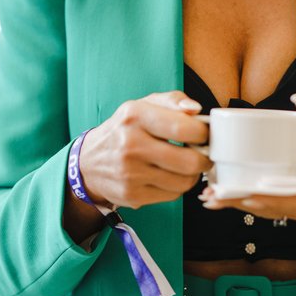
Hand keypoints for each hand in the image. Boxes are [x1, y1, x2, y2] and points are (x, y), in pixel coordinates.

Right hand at [78, 91, 208, 210]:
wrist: (89, 162)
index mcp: (135, 116)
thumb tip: (196, 109)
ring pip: (184, 182)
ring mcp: (130, 173)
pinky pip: (172, 195)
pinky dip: (177, 187)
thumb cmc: (125, 129)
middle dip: (204, 158)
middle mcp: (131, 145)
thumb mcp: (143, 105)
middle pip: (190, 161)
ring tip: (185, 164)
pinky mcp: (132, 195)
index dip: (204, 134)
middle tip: (203, 154)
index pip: (184, 128)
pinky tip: (169, 176)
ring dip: (192, 174)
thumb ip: (173, 100)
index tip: (205, 135)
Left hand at [199, 93, 295, 222]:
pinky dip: (251, 200)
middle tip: (212, 195)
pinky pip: (274, 205)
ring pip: (271, 210)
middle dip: (242, 203)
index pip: (294, 201)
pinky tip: (229, 194)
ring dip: (241, 204)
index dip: (267, 198)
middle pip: (275, 209)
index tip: (242, 193)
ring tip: (211, 197)